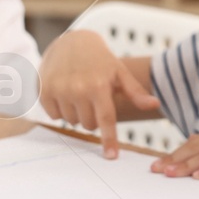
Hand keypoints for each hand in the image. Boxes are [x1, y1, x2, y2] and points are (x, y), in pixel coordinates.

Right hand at [38, 30, 159, 157]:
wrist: (70, 42)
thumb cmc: (100, 60)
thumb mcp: (119, 72)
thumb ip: (135, 91)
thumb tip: (155, 104)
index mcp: (98, 85)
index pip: (106, 119)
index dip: (109, 139)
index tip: (111, 156)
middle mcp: (77, 89)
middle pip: (89, 124)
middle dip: (93, 117)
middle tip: (93, 98)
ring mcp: (59, 90)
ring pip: (71, 122)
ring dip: (77, 113)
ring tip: (78, 92)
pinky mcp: (44, 90)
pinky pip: (54, 116)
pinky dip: (60, 109)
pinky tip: (65, 92)